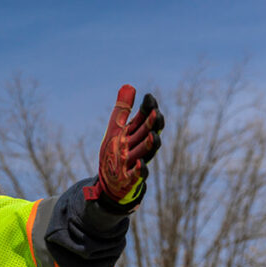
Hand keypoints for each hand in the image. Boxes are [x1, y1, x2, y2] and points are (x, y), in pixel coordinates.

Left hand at [85, 85, 163, 210]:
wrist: (110, 181)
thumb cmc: (115, 152)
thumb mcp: (116, 129)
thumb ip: (122, 110)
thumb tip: (129, 85)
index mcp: (135, 134)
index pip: (144, 119)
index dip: (147, 109)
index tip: (149, 98)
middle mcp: (138, 147)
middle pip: (148, 134)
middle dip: (152, 125)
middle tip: (155, 113)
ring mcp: (136, 163)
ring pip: (146, 153)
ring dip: (150, 145)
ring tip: (153, 135)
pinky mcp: (131, 178)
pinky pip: (137, 175)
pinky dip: (140, 170)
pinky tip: (140, 164)